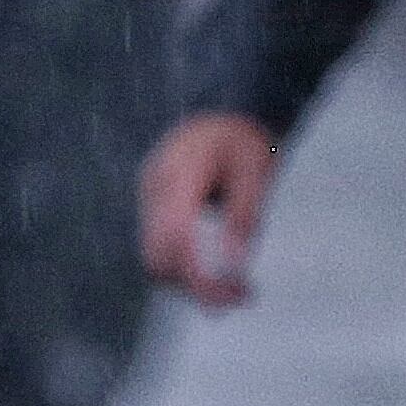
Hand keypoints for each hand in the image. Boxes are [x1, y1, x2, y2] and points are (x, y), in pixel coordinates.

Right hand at [140, 111, 280, 309]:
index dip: (197, 276)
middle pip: (157, 257)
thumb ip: (244, 218)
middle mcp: (154, 188)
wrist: (225, 108)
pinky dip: (184, 265)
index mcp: (181, 174)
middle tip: (240, 296)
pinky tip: (216, 272)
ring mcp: (148, 196)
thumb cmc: (245, 138)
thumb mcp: (257, 172)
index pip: (175, 239)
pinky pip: (159, 246)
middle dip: (194, 287)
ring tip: (234, 289)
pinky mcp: (152, 205)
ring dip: (189, 281)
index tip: (231, 297)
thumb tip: (235, 268)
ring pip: (155, 257)